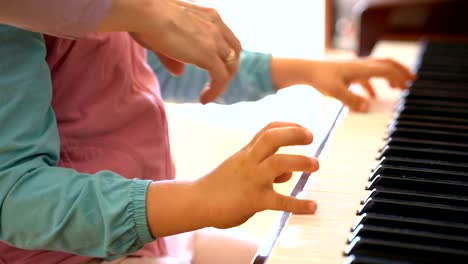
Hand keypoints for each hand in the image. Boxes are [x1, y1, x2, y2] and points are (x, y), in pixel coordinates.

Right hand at [128, 0, 240, 103]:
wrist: (142, 12)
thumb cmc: (144, 19)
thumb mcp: (163, 37)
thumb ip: (173, 56)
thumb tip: (179, 72)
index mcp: (208, 16)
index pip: (226, 38)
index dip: (222, 55)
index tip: (211, 69)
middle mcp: (215, 24)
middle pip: (234, 52)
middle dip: (227, 69)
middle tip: (213, 84)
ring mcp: (214, 39)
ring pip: (230, 67)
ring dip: (221, 83)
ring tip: (205, 96)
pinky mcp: (209, 54)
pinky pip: (221, 78)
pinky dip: (215, 91)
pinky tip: (203, 99)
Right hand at [146, 122, 317, 236]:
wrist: (195, 202)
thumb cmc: (218, 186)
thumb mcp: (238, 168)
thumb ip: (263, 166)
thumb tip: (288, 173)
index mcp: (246, 153)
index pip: (268, 130)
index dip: (288, 125)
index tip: (304, 128)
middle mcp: (249, 161)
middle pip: (272, 138)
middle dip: (294, 134)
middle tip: (311, 137)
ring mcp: (252, 179)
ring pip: (278, 163)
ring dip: (300, 161)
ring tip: (315, 165)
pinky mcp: (253, 200)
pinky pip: (280, 201)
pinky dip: (298, 204)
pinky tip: (312, 207)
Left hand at [305, 58, 415, 111]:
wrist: (306, 70)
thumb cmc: (320, 79)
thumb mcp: (335, 92)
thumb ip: (351, 100)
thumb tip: (367, 107)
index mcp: (361, 69)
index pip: (386, 69)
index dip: (399, 76)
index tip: (409, 85)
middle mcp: (361, 66)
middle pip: (386, 64)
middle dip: (400, 72)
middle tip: (412, 81)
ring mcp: (354, 68)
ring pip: (377, 69)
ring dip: (389, 78)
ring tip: (398, 88)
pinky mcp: (348, 73)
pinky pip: (365, 77)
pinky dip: (373, 85)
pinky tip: (372, 97)